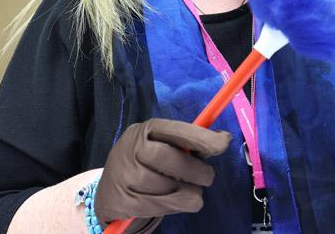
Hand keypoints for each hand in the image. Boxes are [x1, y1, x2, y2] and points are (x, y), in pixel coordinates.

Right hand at [93, 118, 231, 232]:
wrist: (111, 194)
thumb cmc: (146, 167)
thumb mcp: (161, 147)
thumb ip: (187, 144)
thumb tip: (221, 139)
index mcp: (143, 130)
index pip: (174, 130)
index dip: (200, 136)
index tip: (223, 143)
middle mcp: (130, 149)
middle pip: (170, 158)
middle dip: (196, 170)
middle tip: (208, 177)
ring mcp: (124, 175)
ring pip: (168, 185)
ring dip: (189, 191)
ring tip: (190, 190)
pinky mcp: (125, 200)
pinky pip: (162, 204)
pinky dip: (179, 204)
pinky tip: (181, 202)